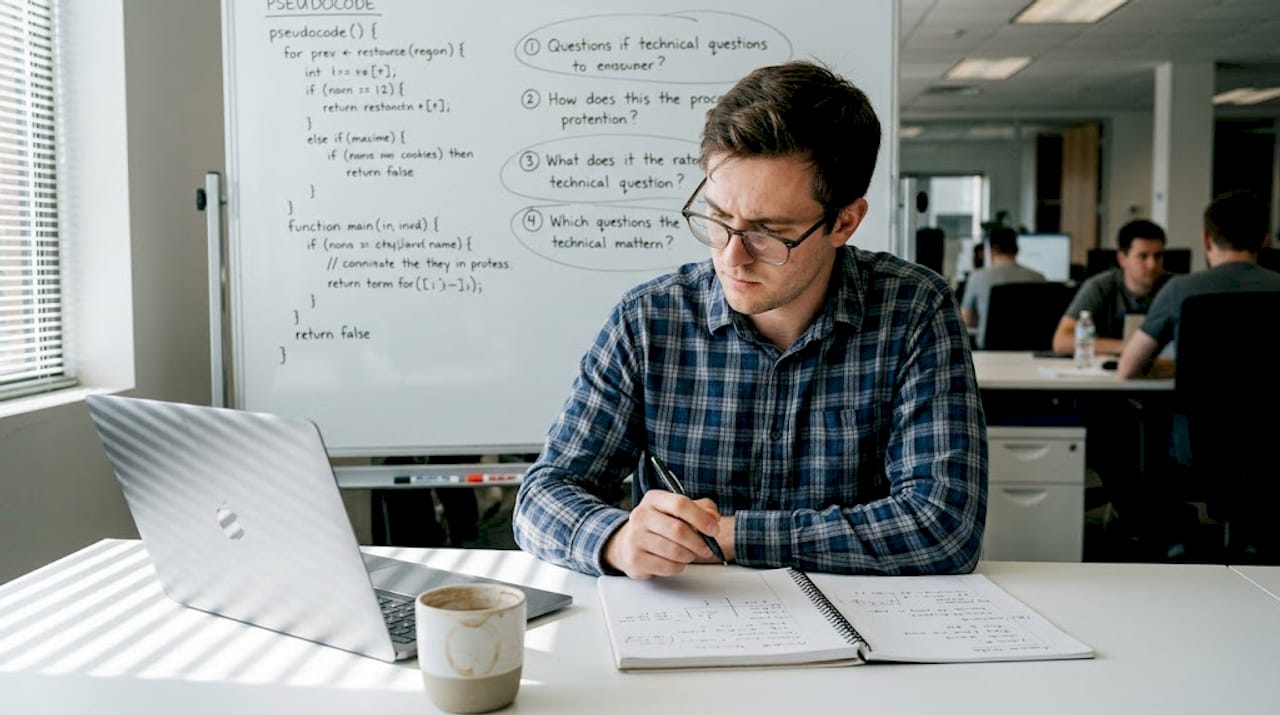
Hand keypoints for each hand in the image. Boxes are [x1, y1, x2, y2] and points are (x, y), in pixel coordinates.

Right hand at [603, 490, 721, 579]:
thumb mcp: (678, 511)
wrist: (628, 543)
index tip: (714, 530)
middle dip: (699, 542)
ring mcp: (635, 538)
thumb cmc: (660, 525)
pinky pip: (667, 567)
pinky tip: (676, 562)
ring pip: (674, 551)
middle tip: (707, 549)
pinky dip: (678, 567)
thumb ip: (702, 509)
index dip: (701, 518)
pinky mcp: (635, 560)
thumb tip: (713, 518)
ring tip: (690, 554)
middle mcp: (640, 516)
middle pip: (678, 530)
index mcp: (653, 499)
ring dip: (689, 556)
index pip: (680, 504)